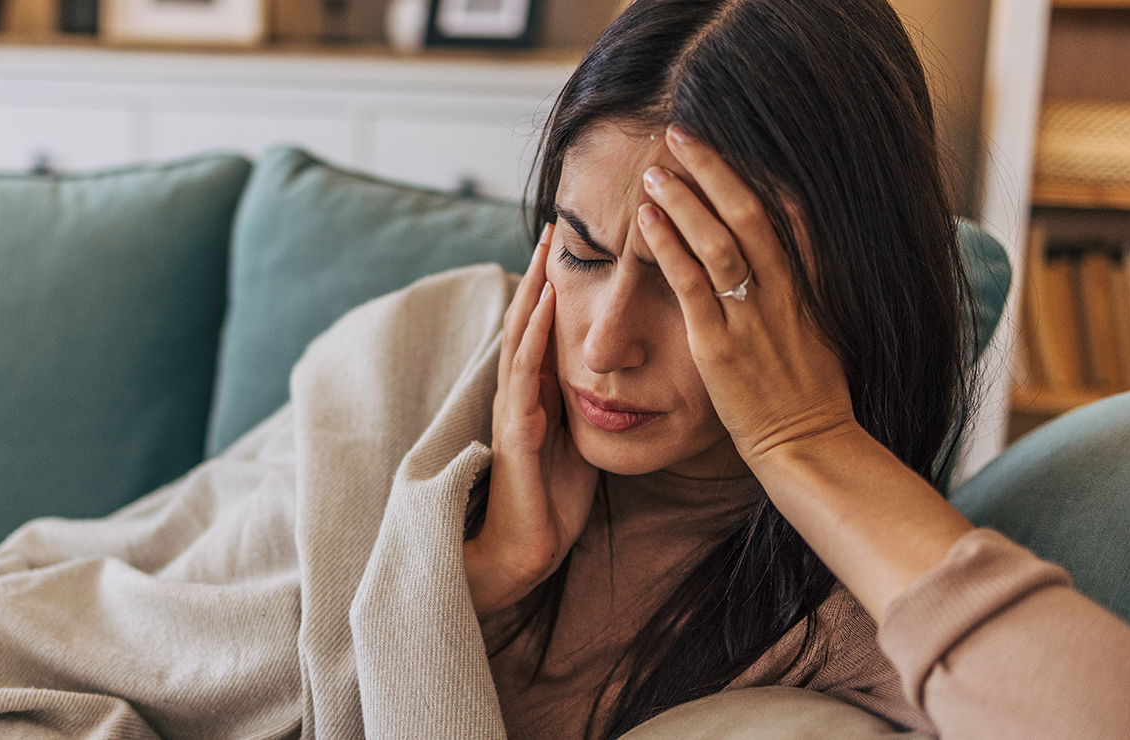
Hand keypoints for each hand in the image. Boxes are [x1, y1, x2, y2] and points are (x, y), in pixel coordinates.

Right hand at [465, 225, 598, 617]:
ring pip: (522, 334)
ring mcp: (513, 408)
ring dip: (534, 287)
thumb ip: (586, 407)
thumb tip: (616, 381)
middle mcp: (518, 392)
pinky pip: (525, 372)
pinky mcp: (517, 431)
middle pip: (528, 319)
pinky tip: (547, 302)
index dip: (555, 286)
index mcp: (535, 394)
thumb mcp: (577, 443)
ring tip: (549, 246)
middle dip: (540, 271)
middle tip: (555, 222)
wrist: (525, 551)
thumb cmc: (552, 501)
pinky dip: (536, 333)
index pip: (545, 328)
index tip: (573, 244)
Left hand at [635, 125, 858, 465]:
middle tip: (681, 135)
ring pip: (718, 242)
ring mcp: (750, 319)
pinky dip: (668, 247)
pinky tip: (648, 219)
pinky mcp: (718, 347)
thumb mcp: (820, 335)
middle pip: (749, 214)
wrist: (811, 448)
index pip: (789, 215)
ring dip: (684, 200)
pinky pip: (691, 286)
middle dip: (714, 170)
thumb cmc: (810, 399)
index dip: (759, 174)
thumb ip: (801, 296)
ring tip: (656, 170)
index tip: (733, 143)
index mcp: (807, 289)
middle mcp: (782, 295)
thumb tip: (792, 266)